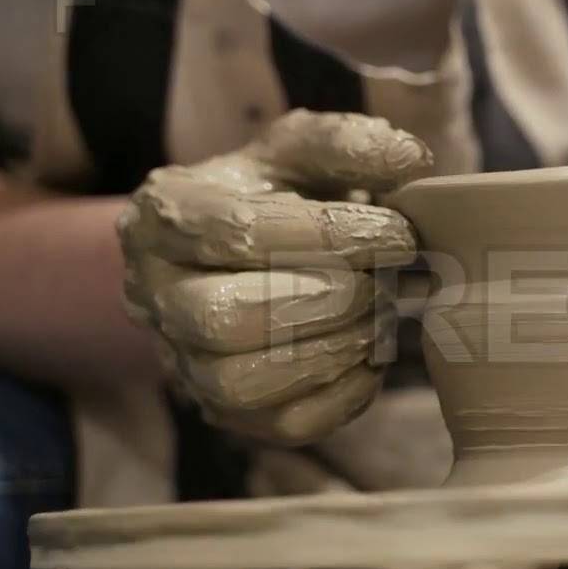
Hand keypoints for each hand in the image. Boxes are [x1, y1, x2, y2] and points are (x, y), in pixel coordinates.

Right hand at [117, 110, 431, 443]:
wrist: (239, 257)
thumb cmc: (276, 196)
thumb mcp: (300, 151)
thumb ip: (349, 143)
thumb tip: (412, 157)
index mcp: (166, 214)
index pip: (241, 233)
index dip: (333, 236)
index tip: (401, 234)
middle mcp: (155, 293)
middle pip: (226, 318)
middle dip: (330, 301)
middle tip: (388, 282)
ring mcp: (181, 360)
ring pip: (243, 383)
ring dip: (333, 350)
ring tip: (381, 317)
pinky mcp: (222, 412)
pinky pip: (282, 425)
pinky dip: (343, 395)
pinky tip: (370, 356)